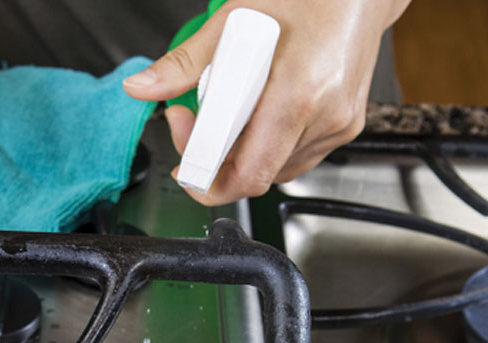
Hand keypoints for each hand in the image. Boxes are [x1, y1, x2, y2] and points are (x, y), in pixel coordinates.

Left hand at [122, 0, 410, 205]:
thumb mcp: (236, 20)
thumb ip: (186, 62)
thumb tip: (142, 89)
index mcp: (299, 93)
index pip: (247, 172)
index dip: (204, 177)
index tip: (181, 163)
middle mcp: (325, 117)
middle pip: (255, 175)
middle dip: (214, 161)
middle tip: (192, 125)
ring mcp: (338, 126)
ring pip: (273, 171)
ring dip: (239, 154)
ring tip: (225, 112)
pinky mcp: (345, 128)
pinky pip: (293, 158)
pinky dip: (265, 147)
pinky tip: (254, 116)